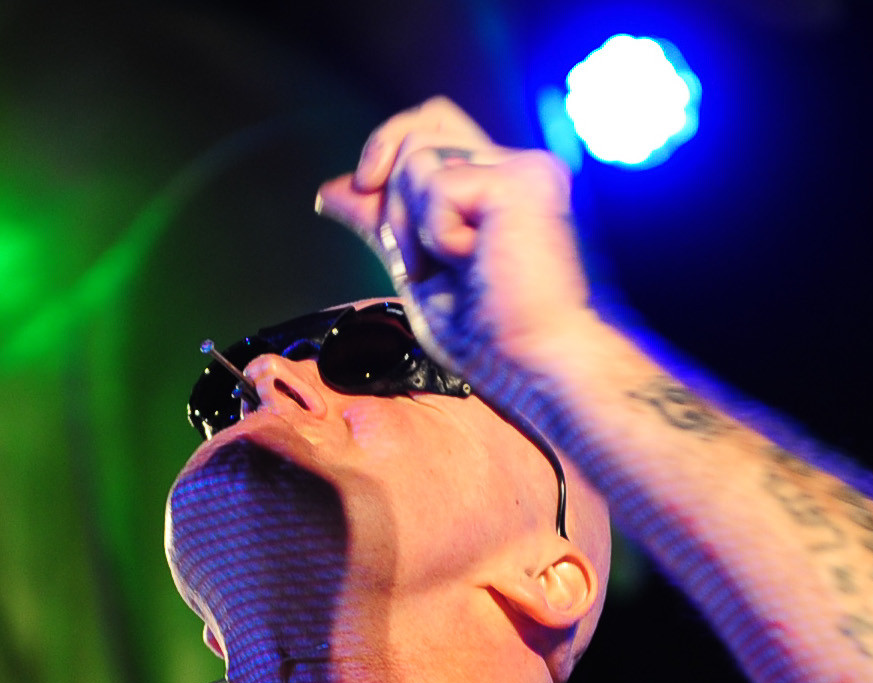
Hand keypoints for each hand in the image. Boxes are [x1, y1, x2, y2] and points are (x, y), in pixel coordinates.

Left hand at [316, 97, 593, 388]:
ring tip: (456, 269)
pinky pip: (437, 184)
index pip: (433, 125)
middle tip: (422, 264)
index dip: (387, 147)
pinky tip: (476, 263)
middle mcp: (517, 168)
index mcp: (499, 188)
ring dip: (413, 227)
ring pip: (418, 156)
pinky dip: (437, 236)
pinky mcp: (524, 178)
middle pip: (418, 130)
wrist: (539, 368)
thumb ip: (384, 224)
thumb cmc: (495, 340)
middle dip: (393, 200)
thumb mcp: (420, 272)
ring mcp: (525, 168)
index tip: (363, 186)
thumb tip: (333, 188)